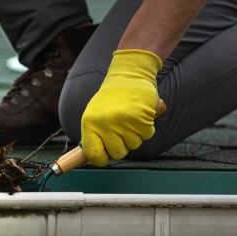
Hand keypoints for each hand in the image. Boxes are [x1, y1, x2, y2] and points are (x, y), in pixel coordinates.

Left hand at [81, 49, 161, 166]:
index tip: (104, 156)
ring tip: (129, 119)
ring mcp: (123, 122)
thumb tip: (90, 158)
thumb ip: (93, 136)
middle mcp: (105, 124)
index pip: (93, 154)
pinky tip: (139, 115)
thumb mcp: (93, 116)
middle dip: (121, 145)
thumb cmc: (111, 99)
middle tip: (120, 130)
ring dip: (134, 135)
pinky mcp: (141, 119)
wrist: (128, 76)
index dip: (101, 159)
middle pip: (117, 154)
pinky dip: (146, 128)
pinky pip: (147, 135)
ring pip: (134, 145)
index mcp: (89, 123)